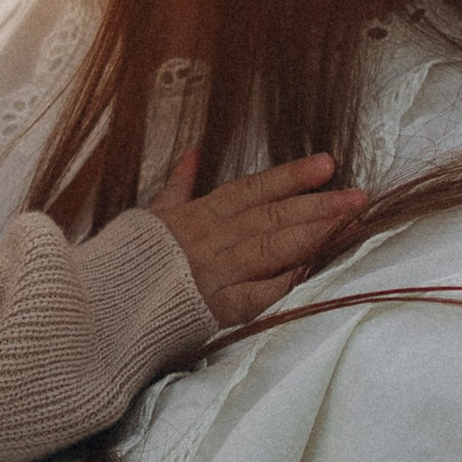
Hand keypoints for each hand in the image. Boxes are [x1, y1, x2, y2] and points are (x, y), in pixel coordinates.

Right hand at [149, 148, 366, 325]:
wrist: (103, 300)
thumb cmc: (130, 257)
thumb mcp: (153, 213)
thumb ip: (179, 184)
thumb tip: (195, 153)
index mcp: (200, 214)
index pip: (253, 189)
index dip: (292, 176)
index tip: (328, 164)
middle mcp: (213, 238)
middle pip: (273, 217)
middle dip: (318, 205)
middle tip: (358, 195)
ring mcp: (216, 272)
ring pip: (272, 248)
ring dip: (312, 235)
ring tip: (348, 223)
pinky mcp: (215, 308)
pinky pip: (255, 295)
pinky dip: (281, 283)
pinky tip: (309, 271)